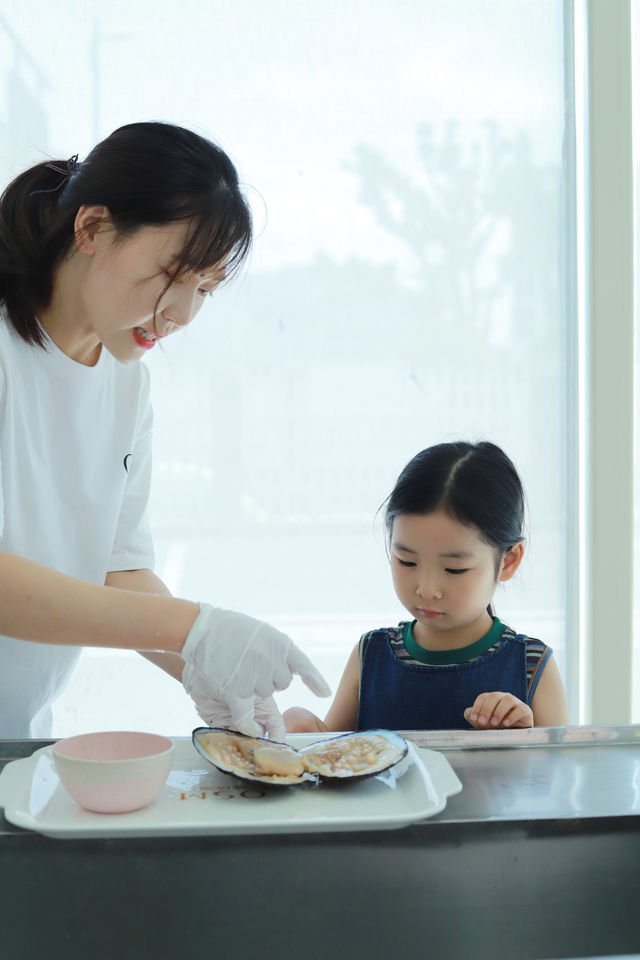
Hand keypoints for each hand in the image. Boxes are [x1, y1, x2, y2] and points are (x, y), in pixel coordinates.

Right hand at [181, 604, 329, 731]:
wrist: (202, 630)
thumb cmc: (230, 629)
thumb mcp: (261, 633)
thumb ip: (277, 651)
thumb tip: (288, 667)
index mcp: (280, 643)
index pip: (304, 665)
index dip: (316, 680)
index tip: (324, 692)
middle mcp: (272, 660)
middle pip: (282, 683)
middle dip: (271, 677)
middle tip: (252, 662)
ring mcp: (256, 676)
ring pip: (265, 692)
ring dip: (255, 684)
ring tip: (239, 666)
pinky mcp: (239, 689)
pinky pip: (248, 702)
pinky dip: (244, 701)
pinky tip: (238, 690)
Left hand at [464, 691, 532, 728]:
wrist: (516, 732)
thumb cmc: (497, 725)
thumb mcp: (483, 722)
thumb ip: (473, 716)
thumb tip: (468, 713)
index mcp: (492, 698)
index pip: (483, 697)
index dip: (477, 707)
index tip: (474, 719)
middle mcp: (503, 697)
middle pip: (494, 696)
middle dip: (486, 709)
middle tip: (482, 722)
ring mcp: (515, 702)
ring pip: (507, 700)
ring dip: (499, 711)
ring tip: (494, 723)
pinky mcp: (525, 710)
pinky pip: (519, 709)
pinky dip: (512, 716)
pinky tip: (506, 724)